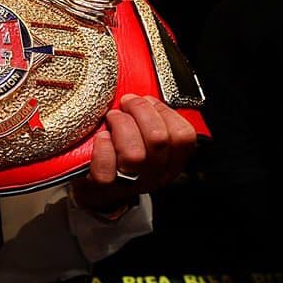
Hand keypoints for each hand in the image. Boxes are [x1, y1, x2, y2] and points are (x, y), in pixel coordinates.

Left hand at [72, 94, 196, 211]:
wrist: (99, 189)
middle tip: (126, 103)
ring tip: (112, 118)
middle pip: (158, 139)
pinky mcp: (105, 187)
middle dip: (140, 111)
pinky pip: (107, 169)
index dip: (165, 111)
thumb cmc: (123, 154)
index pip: (184, 136)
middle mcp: (156, 174)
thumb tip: (145, 93)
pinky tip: (101, 138)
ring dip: (121, 126)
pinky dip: (102, 148)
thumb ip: (153, 117)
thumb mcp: (146, 136)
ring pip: (134, 154)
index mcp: (172, 161)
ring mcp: (131, 183)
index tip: (148, 100)